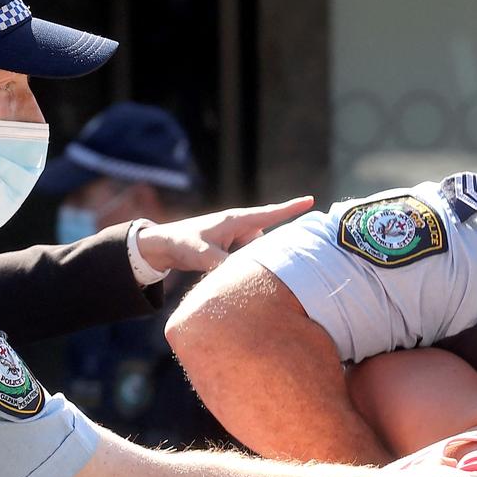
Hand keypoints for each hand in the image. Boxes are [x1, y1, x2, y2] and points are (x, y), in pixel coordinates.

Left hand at [137, 196, 314, 271]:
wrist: (164, 244)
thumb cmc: (184, 244)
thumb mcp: (204, 256)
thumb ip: (225, 265)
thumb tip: (244, 276)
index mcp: (237, 220)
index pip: (271, 213)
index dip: (292, 208)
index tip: (312, 200)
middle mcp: (240, 226)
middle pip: (266, 241)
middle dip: (264, 253)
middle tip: (243, 259)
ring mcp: (237, 237)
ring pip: (256, 252)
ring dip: (249, 262)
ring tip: (225, 265)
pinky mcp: (232, 247)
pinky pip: (246, 258)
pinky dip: (241, 265)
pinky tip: (224, 269)